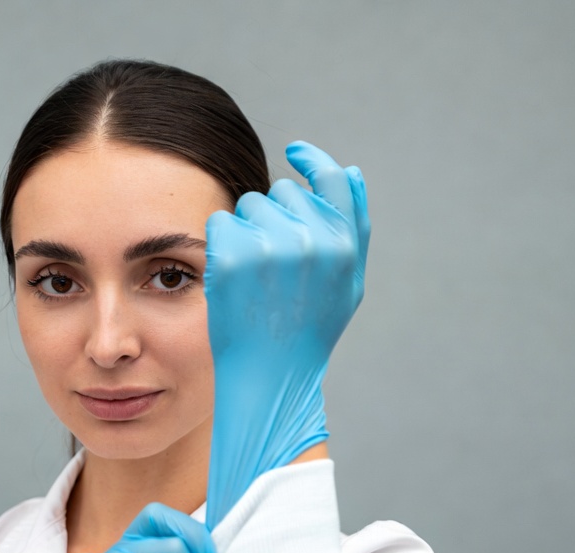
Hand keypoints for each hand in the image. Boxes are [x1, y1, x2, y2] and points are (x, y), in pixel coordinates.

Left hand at [204, 141, 369, 528]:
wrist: (269, 377)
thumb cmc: (307, 334)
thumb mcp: (346, 285)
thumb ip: (354, 226)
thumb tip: (350, 169)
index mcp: (344, 245)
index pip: (332, 179)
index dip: (312, 160)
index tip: (294, 152)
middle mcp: (312, 240)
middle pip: (283, 192)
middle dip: (274, 218)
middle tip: (271, 267)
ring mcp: (271, 246)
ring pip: (248, 206)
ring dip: (246, 232)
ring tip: (254, 279)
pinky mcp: (233, 255)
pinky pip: (220, 222)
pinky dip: (221, 245)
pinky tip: (231, 278)